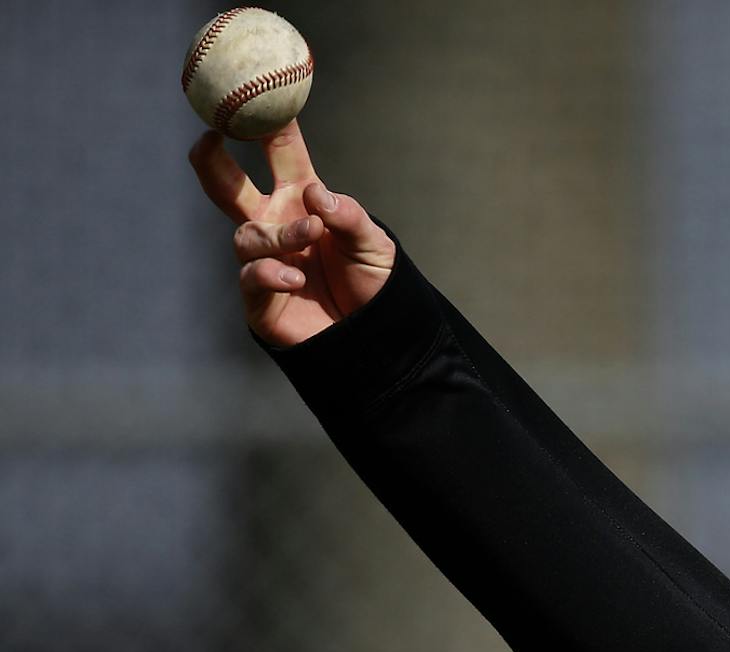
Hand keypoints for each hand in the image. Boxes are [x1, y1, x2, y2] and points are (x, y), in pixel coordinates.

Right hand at [188, 120, 394, 345]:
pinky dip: (269, 273)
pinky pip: (251, 278)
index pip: (279, 153)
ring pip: (247, 235)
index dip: (267, 124)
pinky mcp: (261, 299)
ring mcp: (264, 260)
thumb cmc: (374, 284)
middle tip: (209, 139)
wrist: (376, 337)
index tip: (255, 92)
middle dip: (211, 161)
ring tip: (310, 235)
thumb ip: (349, 216)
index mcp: (302, 200)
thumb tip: (314, 196)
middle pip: (228, 186)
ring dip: (277, 234)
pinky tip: (293, 277)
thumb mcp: (375, 245)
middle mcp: (276, 224)